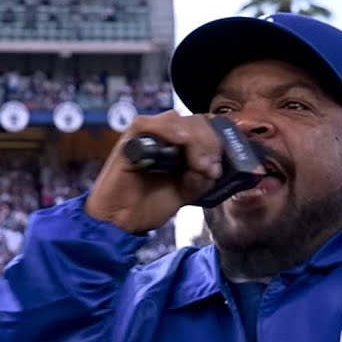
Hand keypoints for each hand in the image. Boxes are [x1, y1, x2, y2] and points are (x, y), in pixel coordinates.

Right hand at [85, 111, 225, 234]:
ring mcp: (146, 134)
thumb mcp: (187, 191)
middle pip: (194, 122)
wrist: (122, 220)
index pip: (203, 127)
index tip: (218, 168)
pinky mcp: (130, 138)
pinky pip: (149, 124)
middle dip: (209, 144)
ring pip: (177, 120)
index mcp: (179, 145)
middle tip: (210, 170)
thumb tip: (213, 166)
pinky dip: (169, 131)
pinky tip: (181, 143)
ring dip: (194, 141)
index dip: (215, 143)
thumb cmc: (150, 204)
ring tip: (199, 166)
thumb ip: (201, 177)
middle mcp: (164, 135)